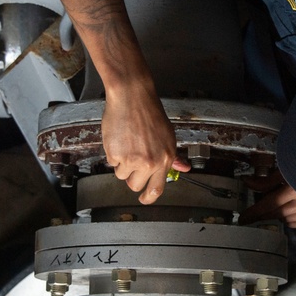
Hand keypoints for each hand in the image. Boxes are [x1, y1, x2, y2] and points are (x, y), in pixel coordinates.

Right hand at [102, 88, 190, 203]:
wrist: (131, 97)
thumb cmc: (149, 112)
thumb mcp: (168, 135)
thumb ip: (173, 155)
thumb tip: (183, 168)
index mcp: (165, 158)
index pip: (157, 188)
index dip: (149, 197)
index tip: (144, 199)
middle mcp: (150, 162)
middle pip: (135, 185)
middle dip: (131, 176)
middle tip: (131, 159)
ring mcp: (132, 160)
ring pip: (121, 174)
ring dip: (121, 163)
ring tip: (126, 143)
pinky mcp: (116, 154)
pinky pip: (111, 162)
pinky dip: (113, 152)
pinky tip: (119, 138)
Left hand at [239, 170, 295, 228]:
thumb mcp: (288, 169)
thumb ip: (267, 180)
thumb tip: (247, 182)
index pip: (269, 203)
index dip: (254, 212)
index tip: (242, 219)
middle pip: (275, 213)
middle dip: (263, 213)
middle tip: (253, 213)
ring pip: (285, 219)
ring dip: (279, 213)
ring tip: (285, 201)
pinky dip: (291, 218)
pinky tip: (295, 208)